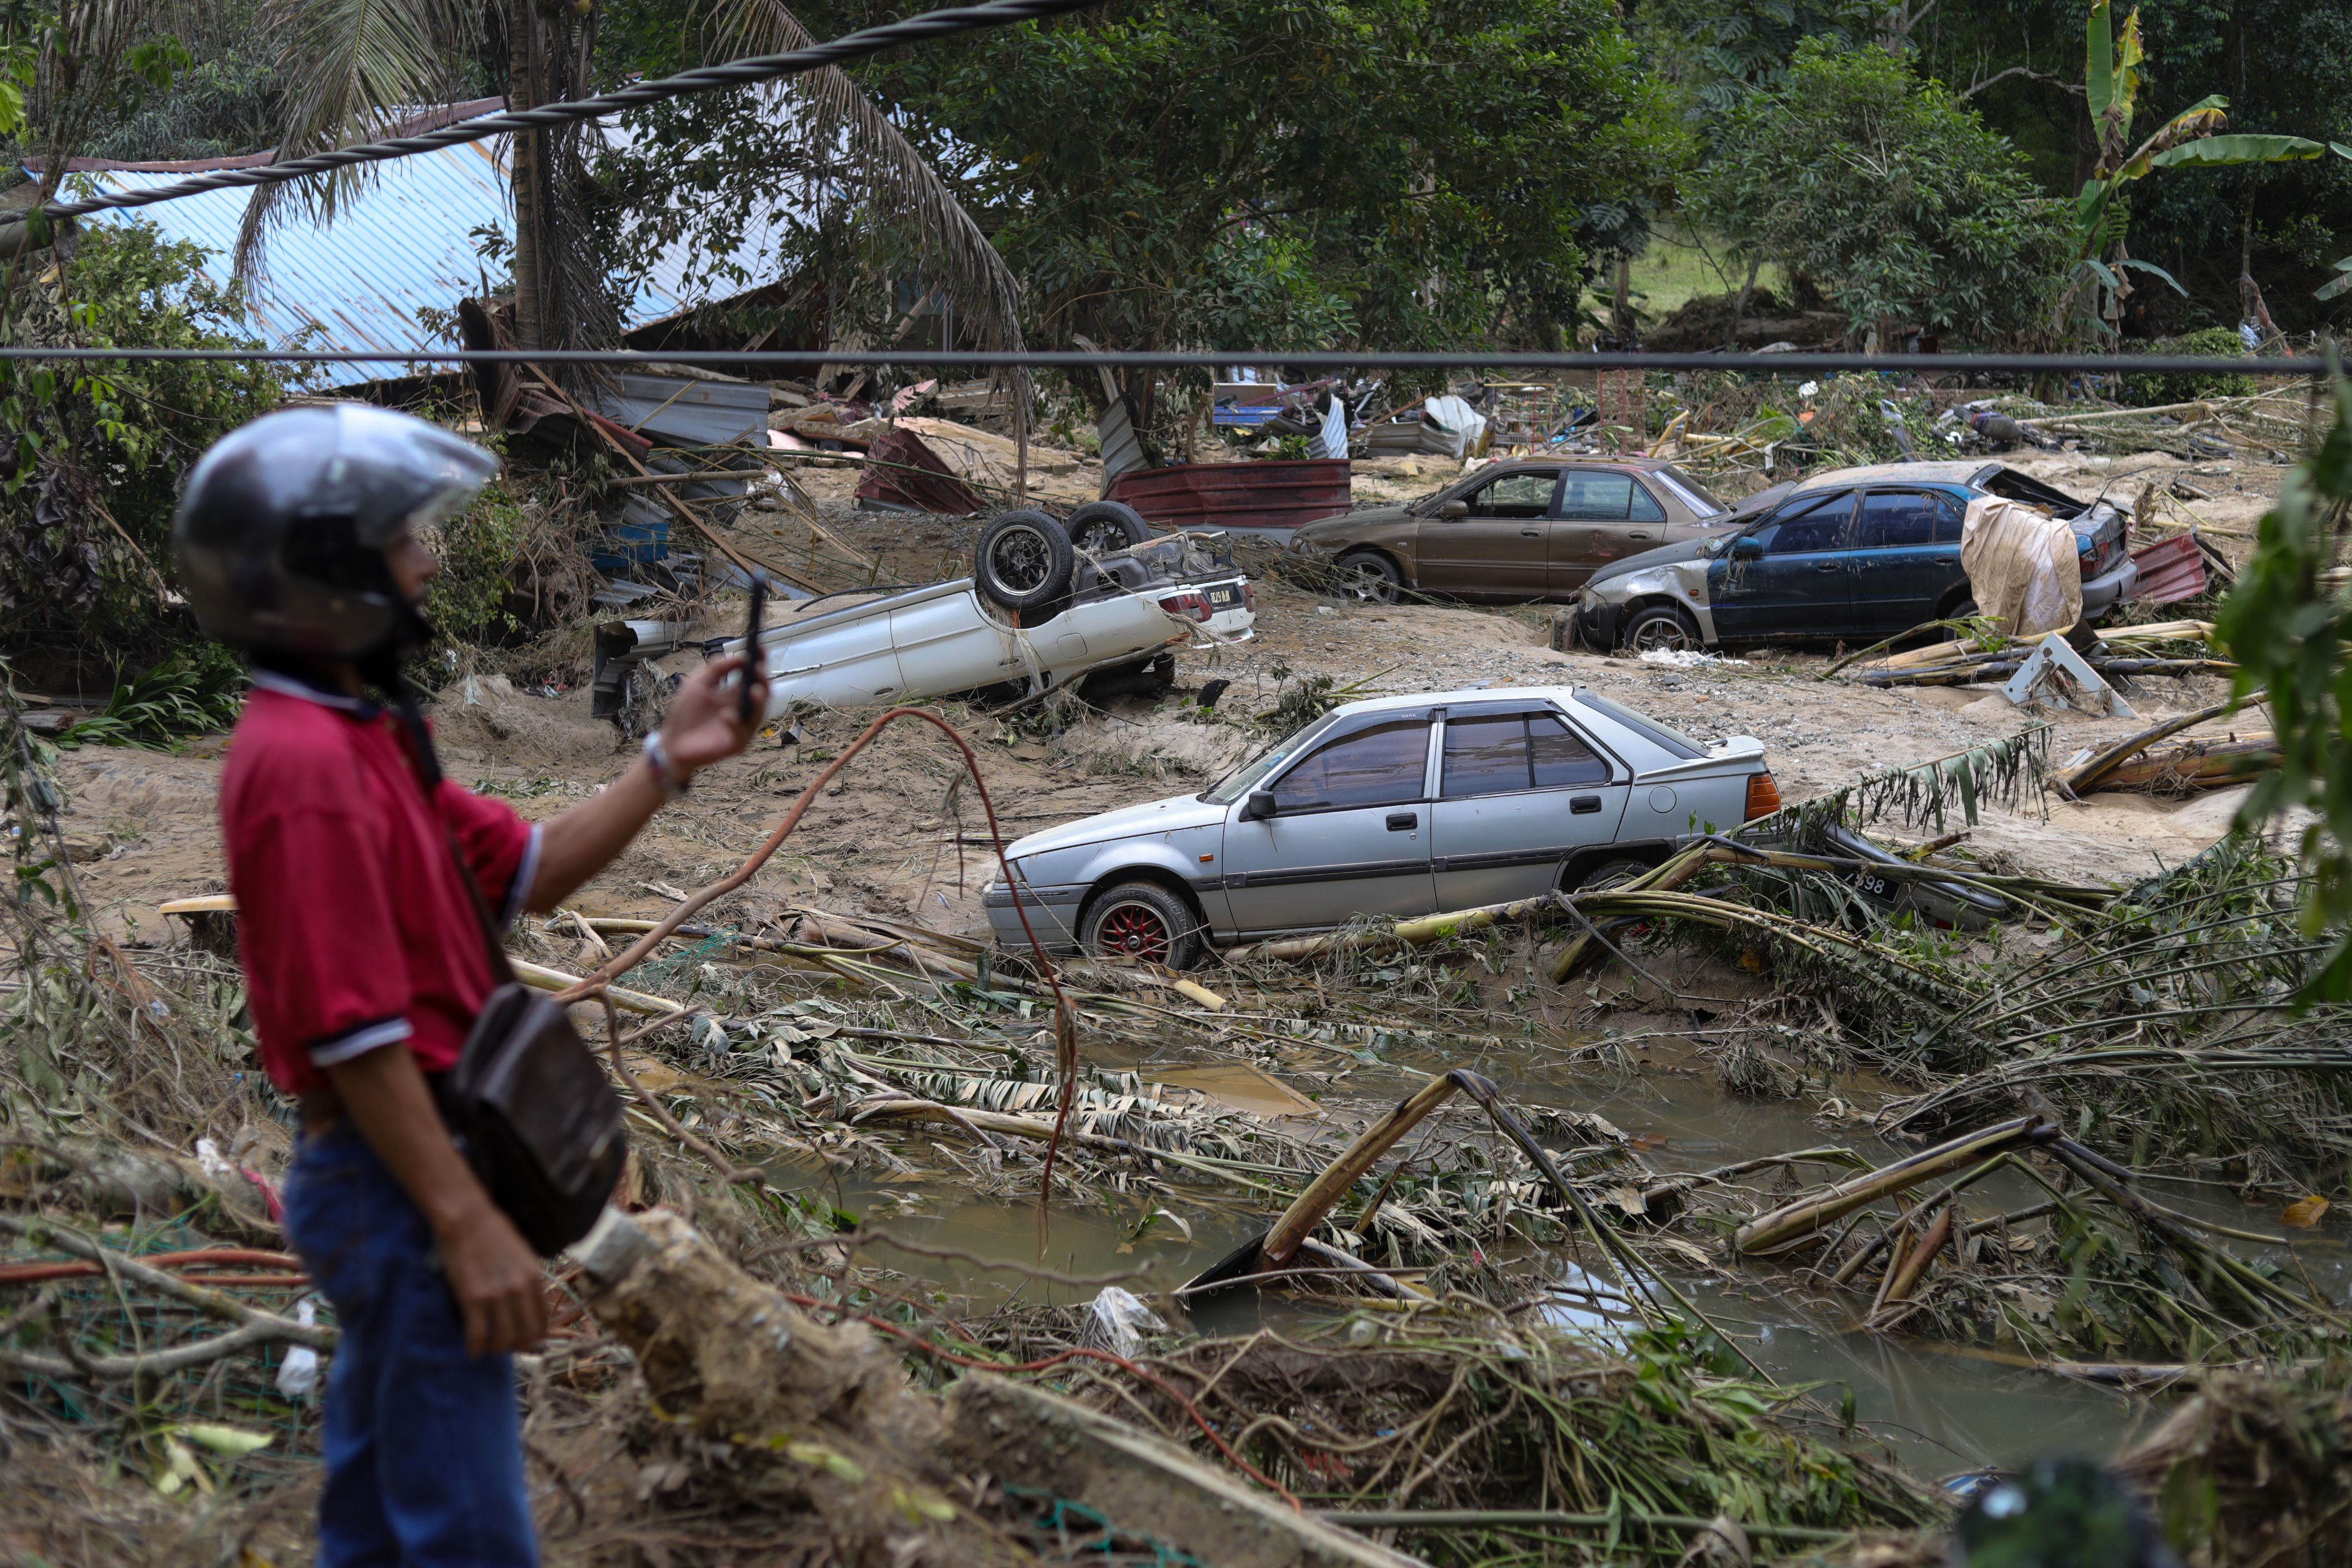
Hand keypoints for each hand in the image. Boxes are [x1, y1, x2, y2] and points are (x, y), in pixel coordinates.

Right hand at [438, 1202, 548, 1355]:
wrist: (468, 1220)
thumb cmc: (494, 1233)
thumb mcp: (523, 1255)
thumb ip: (528, 1279)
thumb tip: (529, 1303)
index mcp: (534, 1277)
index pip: (542, 1320)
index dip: (534, 1336)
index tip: (524, 1340)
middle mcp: (520, 1289)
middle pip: (525, 1334)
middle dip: (517, 1347)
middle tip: (506, 1348)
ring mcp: (497, 1295)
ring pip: (502, 1339)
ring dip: (495, 1349)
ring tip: (488, 1349)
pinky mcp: (473, 1298)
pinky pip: (477, 1334)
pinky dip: (474, 1348)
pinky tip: (471, 1352)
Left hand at [660, 652, 768, 780]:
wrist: (673, 741)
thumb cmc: (685, 713)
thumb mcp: (696, 684)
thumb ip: (715, 669)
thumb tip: (738, 657)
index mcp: (733, 692)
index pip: (751, 675)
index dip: (758, 661)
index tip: (760, 648)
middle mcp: (741, 707)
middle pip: (761, 692)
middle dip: (762, 679)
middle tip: (758, 669)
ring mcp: (741, 725)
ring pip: (759, 712)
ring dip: (758, 701)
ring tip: (753, 690)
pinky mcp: (736, 742)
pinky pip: (742, 732)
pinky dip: (735, 723)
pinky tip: (726, 715)